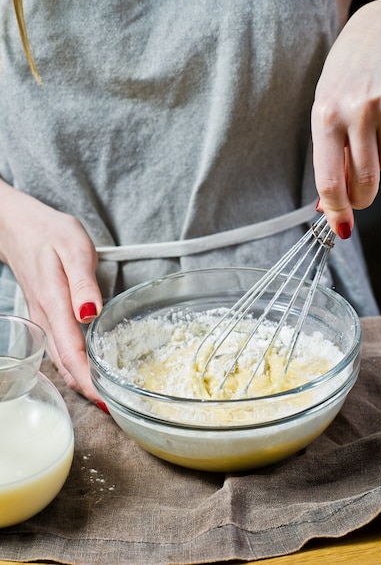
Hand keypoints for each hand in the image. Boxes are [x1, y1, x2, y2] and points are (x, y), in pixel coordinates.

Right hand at [0, 180, 102, 402]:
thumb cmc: (49, 232)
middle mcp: (45, 317)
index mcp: (54, 303)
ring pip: (59, 357)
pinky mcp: (43, 313)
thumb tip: (90, 315)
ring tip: (102, 395)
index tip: (107, 400)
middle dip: (87, 388)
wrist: (18, 225)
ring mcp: (41, 317)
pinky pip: (56, 346)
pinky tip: (85, 366)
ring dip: (79, 378)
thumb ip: (83, 283)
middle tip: (112, 406)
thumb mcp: (73, 248)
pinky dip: (71, 362)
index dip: (89, 379)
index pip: (72, 352)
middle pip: (64, 363)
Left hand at [312, 0, 380, 237]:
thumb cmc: (348, 70)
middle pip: (366, 181)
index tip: (341, 225)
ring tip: (376, 124)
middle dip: (363, 195)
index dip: (337, 210)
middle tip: (361, 192)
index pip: (330, 180)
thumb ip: (330, 152)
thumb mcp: (327, 107)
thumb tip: (332, 202)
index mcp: (326, 115)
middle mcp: (358, 110)